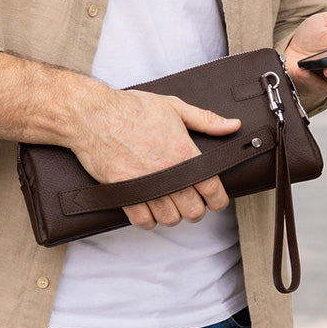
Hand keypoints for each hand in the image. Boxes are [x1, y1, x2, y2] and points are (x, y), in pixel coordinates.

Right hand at [73, 88, 241, 230]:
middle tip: (190, 200)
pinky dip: (149, 220)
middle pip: (193, 210)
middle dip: (195, 209)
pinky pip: (143, 221)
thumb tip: (233, 125)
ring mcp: (146, 185)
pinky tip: (150, 210)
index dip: (218, 200)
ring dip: (173, 215)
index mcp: (184, 152)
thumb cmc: (130, 108)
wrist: (93, 115)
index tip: (215, 199)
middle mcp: (167, 172)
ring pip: (170, 219)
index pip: (213, 190)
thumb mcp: (173, 106)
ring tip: (170, 204)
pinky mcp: (125, 193)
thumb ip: (206, 119)